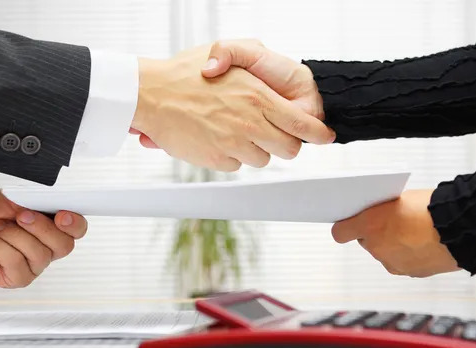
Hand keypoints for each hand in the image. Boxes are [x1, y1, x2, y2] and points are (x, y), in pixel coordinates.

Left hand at [0, 190, 86, 288]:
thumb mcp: (6, 197)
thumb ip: (29, 200)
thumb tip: (44, 205)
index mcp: (51, 224)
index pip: (78, 229)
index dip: (75, 224)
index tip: (62, 215)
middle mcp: (47, 246)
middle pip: (64, 245)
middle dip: (41, 228)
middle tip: (20, 216)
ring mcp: (33, 264)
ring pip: (39, 254)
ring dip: (13, 236)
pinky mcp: (17, 278)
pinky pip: (18, 266)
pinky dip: (0, 250)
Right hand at [130, 45, 334, 169]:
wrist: (150, 94)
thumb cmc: (185, 72)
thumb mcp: (229, 53)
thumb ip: (258, 65)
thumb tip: (276, 90)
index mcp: (258, 97)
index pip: (301, 124)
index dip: (317, 133)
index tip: (325, 136)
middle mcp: (250, 123)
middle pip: (288, 149)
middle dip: (284, 143)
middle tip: (273, 135)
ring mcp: (233, 144)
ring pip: (262, 159)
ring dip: (254, 148)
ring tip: (234, 130)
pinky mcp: (216, 159)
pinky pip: (236, 165)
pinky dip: (230, 155)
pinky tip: (215, 137)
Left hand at [331, 190, 459, 277]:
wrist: (462, 228)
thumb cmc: (432, 208)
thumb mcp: (399, 198)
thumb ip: (381, 210)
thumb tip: (376, 216)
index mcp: (369, 225)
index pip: (340, 232)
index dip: (346, 227)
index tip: (352, 222)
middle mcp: (376, 247)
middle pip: (366, 242)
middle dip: (376, 233)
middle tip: (393, 222)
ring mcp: (392, 262)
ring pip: (385, 253)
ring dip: (393, 245)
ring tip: (413, 232)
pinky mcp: (408, 272)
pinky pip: (402, 262)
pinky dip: (408, 255)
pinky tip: (423, 243)